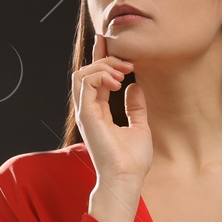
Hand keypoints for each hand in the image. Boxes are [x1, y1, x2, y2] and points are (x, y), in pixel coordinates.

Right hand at [74, 31, 151, 182]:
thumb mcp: (139, 126)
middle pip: (85, 72)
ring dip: (103, 66)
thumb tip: (135, 86)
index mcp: (97, 112)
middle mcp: (88, 110)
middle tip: (128, 62)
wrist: (126, 178)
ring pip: (82, 73)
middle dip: (105, 59)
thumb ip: (135, 106)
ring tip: (123, 72)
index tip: (111, 43)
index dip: (101, 58)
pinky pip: (86, 82)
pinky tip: (118, 82)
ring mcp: (85, 112)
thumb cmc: (132, 160)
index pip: (94, 78)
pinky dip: (101, 76)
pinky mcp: (86, 114)